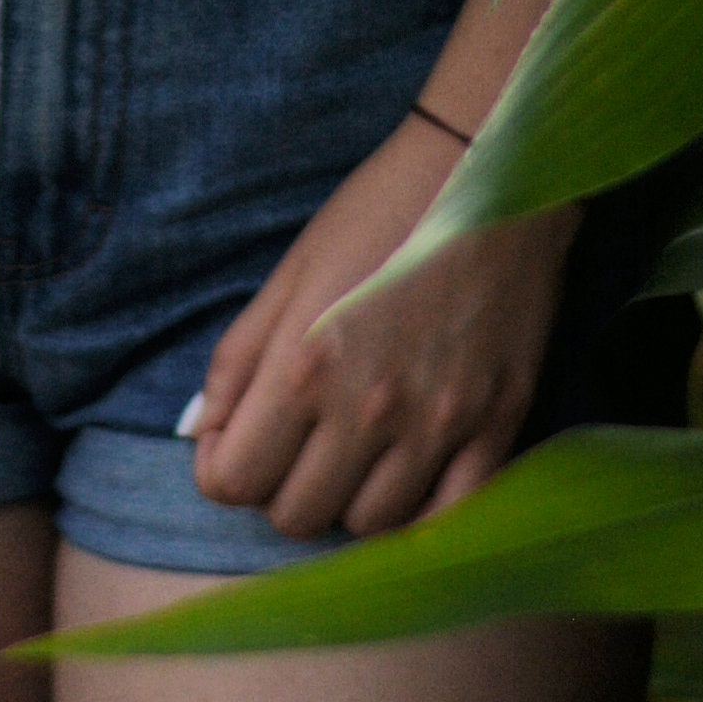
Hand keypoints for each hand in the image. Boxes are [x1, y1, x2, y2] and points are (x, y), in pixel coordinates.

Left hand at [189, 115, 575, 541]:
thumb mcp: (289, 273)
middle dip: (282, 486)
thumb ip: (238, 362)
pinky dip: (419, 514)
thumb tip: (205, 438)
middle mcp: (367, 408)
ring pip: (368, 526)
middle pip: (296, 516)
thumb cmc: (379, 215)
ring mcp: (439, 424)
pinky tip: (409, 476)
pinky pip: (446, 518)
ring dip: (349, 498)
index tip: (237, 445)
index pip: (233, 481)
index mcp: (303, 364)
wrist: (493, 175)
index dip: (223, 469)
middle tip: (298, 446)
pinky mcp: (498, 427)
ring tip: (356, 451)